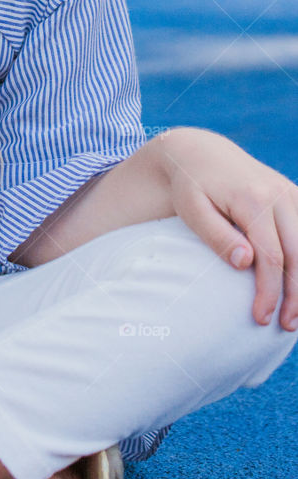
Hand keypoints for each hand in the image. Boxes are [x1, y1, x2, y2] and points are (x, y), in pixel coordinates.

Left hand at [156, 128, 297, 330]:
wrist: (201, 153)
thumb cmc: (191, 187)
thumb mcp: (193, 210)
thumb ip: (217, 236)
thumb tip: (246, 262)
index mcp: (254, 199)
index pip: (271, 256)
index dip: (269, 291)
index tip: (260, 317)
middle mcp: (279, 194)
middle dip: (296, 294)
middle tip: (286, 326)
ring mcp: (291, 193)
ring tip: (296, 314)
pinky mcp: (294, 195)